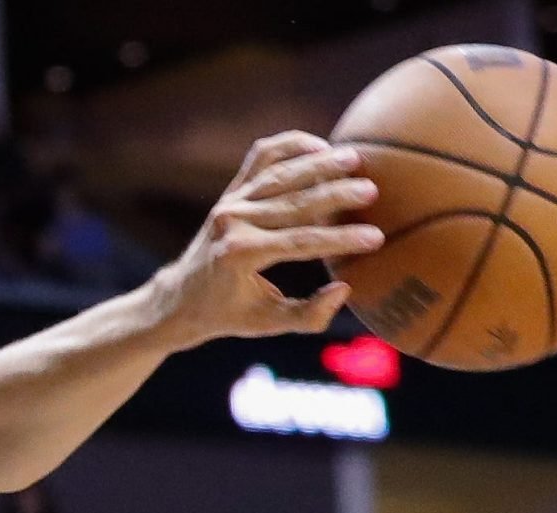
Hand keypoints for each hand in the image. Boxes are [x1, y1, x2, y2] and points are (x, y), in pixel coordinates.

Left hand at [146, 132, 386, 349]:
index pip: (300, 242)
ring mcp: (231, 202)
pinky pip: (261, 157)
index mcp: (240, 255)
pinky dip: (290, 145)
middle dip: (335, 195)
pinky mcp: (232, 190)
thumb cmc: (229, 314)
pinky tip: (322, 145)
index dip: (339, 240)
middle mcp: (233, 222)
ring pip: (280, 173)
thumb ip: (308, 315)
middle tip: (372, 190)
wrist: (181, 296)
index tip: (375, 238)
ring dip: (319, 163)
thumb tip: (344, 289)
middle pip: (294, 202)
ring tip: (356, 158)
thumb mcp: (267, 323)